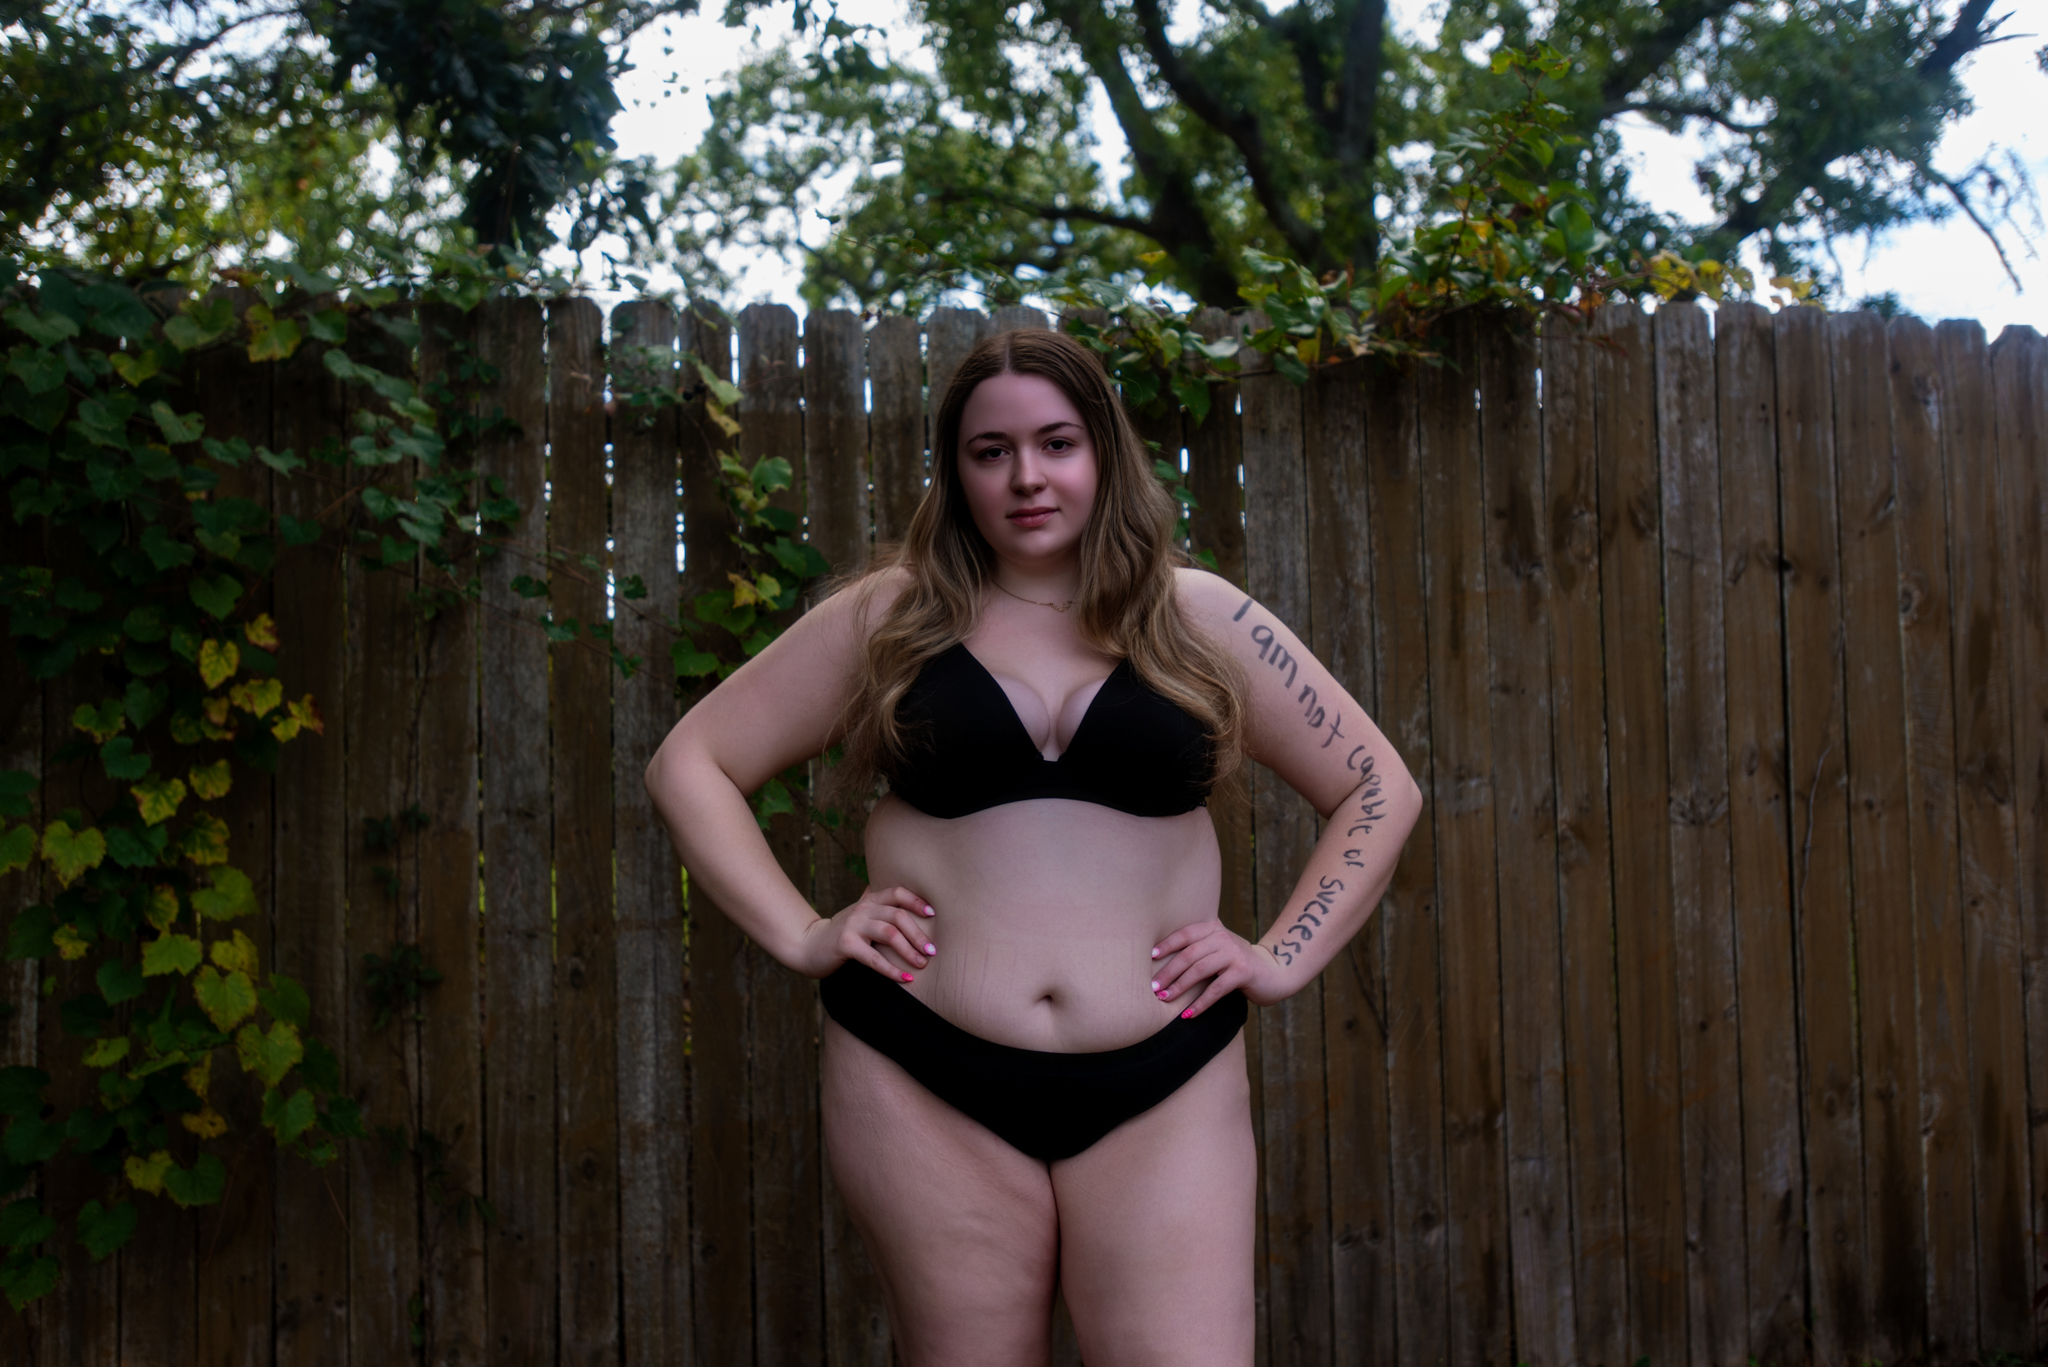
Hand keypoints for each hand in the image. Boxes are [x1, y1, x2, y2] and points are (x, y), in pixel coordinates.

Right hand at [796, 885, 936, 981]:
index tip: (933, 914)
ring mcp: (853, 926)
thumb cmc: (839, 932)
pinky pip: (874, 958)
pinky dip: (892, 970)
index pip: (897, 893)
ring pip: (889, 934)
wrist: (808, 946)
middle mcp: (862, 910)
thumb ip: (875, 903)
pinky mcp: (845, 945)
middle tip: (932, 951)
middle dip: (919, 934)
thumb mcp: (859, 914)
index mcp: (869, 901)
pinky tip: (905, 978)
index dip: (917, 901)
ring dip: (909, 951)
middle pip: (898, 916)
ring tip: (922, 964)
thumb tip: (896, 892)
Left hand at [1148, 919, 1287, 1017]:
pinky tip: (1189, 1014)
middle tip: (1153, 988)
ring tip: (1165, 999)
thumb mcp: (1219, 949)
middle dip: (1168, 972)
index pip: (1185, 934)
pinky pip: (1216, 989)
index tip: (1150, 958)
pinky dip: (1201, 1003)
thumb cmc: (1238, 963)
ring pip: (1200, 970)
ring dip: (1180, 987)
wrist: (1274, 972)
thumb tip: (1161, 959)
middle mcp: (1223, 938)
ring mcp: (1234, 954)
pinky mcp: (1243, 972)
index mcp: (1213, 929)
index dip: (1166, 945)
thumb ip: (1199, 947)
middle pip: (1189, 955)